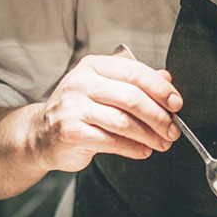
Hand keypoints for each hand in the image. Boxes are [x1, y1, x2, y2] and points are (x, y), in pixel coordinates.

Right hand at [33, 53, 182, 171]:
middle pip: (132, 98)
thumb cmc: (77, 110)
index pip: (135, 72)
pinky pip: (112, 141)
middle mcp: (81, 83)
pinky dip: (133, 148)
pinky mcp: (71, 132)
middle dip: (159, 116)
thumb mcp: (104, 88)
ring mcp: (74, 108)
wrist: (40, 134)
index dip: (160, 89)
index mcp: (93, 66)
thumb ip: (134, 82)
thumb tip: (166, 79)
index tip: (176, 103)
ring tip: (162, 142)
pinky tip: (143, 150)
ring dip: (150, 135)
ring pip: (124, 122)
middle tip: (173, 128)